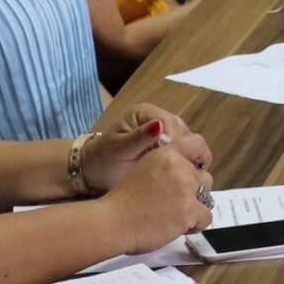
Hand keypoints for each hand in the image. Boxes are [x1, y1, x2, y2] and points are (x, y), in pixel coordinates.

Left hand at [83, 102, 212, 179]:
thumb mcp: (119, 148)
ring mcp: (164, 132)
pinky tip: (181, 171)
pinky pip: (183, 150)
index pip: (167, 121)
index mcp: (143, 112)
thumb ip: (139, 138)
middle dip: (182, 147)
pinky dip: (184, 159)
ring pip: (186, 139)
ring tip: (181, 171)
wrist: (97, 170)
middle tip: (179, 168)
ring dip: (186, 154)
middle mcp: (157, 118)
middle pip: (180, 128)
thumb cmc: (104, 158)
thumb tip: (159, 125)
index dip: (173, 138)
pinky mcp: (168, 145)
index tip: (172, 158)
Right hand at [99, 144, 214, 252]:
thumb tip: (189, 174)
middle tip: (175, 203)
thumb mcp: (144, 170)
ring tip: (173, 216)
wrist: (112, 222)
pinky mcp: (189, 210)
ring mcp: (185, 188)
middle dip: (195, 191)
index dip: (201, 158)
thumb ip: (167, 167)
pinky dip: (195, 224)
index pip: (197, 143)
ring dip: (195, 208)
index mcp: (166, 154)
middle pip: (205, 178)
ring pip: (207, 198)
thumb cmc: (123, 202)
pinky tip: (176, 225)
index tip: (198, 170)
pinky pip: (206, 217)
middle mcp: (178, 167)